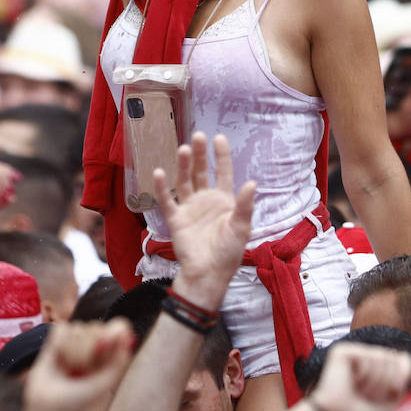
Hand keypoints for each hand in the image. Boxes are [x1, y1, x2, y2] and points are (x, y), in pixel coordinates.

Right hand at [23, 319, 134, 410]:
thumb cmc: (80, 399)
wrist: (50, 406)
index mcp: (113, 351)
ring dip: (72, 352)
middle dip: (88, 351)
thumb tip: (128, 336)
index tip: (103, 347)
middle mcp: (96, 340)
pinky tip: (58, 359)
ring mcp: (76, 337)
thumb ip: (118, 363)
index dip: (112, 334)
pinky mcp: (58, 337)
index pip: (119, 326)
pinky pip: (62, 329)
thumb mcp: (103, 384)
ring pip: (78, 328)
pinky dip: (59, 344)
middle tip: (82, 370)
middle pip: (96, 328)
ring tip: (70, 368)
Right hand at [155, 132, 255, 308]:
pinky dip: (161, 187)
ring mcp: (190, 208)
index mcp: (223, 201)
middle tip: (198, 136)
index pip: (223, 172)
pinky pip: (167, 200)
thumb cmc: (229, 253)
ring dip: (183, 166)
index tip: (219, 137)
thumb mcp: (241, 228)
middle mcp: (205, 200)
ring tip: (184, 149)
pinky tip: (158, 172)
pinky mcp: (176, 219)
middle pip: (201, 172)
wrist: (209, 274)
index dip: (221, 156)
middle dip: (200, 155)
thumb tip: (252, 183)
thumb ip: (244, 205)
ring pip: (184, 181)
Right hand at [310, 342, 410, 410]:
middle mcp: (367, 356)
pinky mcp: (342, 351)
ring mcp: (354, 352)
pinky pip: (366, 356)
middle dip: (386, 383)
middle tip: (369, 395)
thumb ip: (404, 376)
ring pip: (381, 358)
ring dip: (374, 382)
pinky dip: (363, 374)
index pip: (405, 361)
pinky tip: (351, 381)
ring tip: (359, 390)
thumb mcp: (393, 398)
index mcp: (378, 367)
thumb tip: (406, 358)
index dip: (402, 377)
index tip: (392, 393)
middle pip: (394, 360)